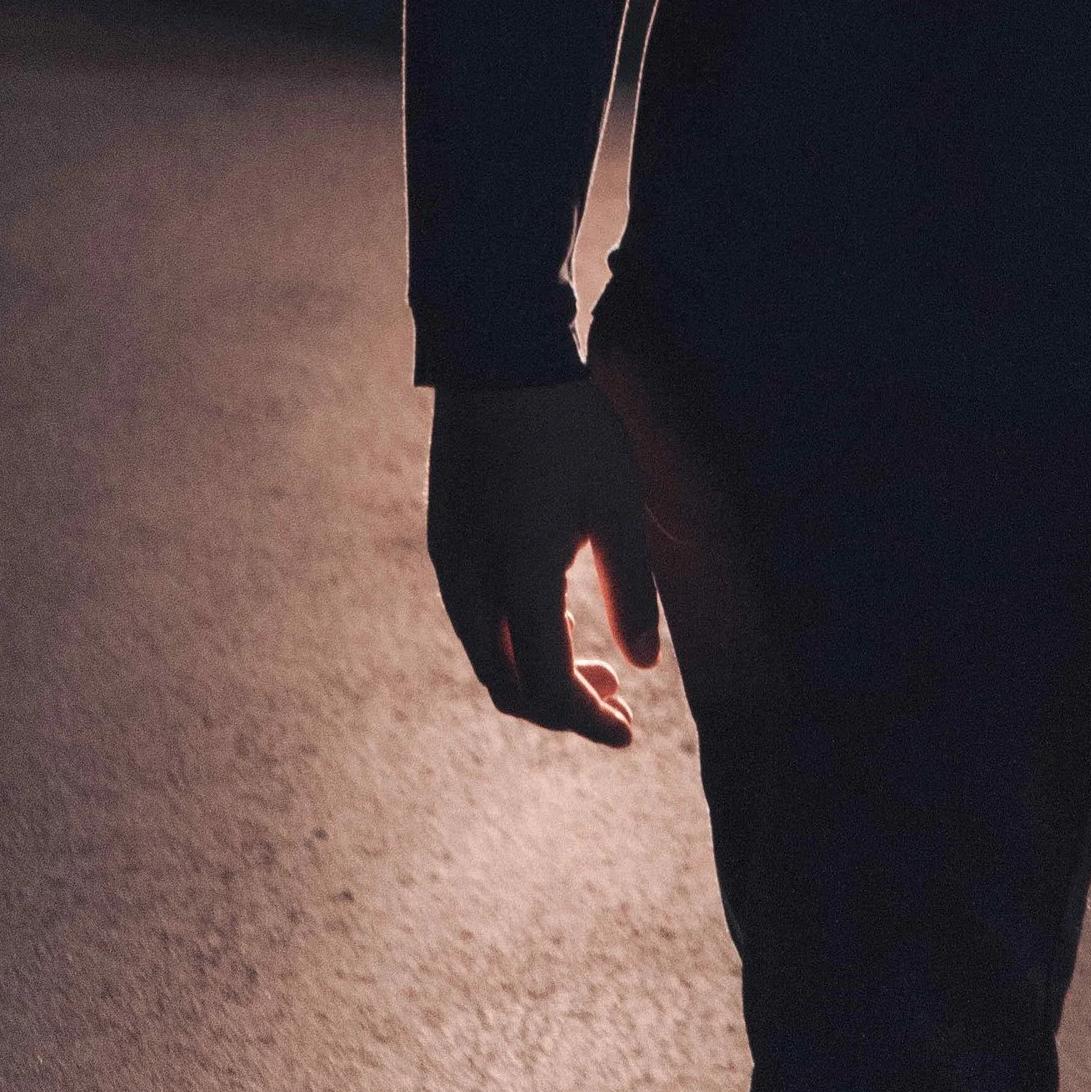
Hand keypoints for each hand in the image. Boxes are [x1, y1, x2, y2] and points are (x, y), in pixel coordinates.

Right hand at [426, 375, 662, 744]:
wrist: (498, 359)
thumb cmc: (570, 428)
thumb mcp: (616, 506)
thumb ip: (630, 590)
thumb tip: (645, 665)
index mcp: (518, 582)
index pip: (548, 687)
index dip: (588, 720)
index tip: (627, 731)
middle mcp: (472, 585)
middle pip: (509, 685)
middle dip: (564, 706)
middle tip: (618, 701)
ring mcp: (450, 565)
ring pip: (488, 656)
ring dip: (538, 674)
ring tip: (598, 666)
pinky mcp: (445, 543)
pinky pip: (475, 621)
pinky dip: (516, 641)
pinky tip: (559, 620)